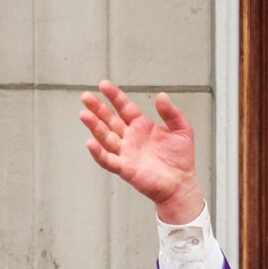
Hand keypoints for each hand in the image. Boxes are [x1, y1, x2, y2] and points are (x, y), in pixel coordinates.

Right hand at [79, 80, 202, 222]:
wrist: (182, 184)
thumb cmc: (181, 159)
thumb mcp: (183, 131)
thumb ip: (172, 113)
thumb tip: (162, 96)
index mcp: (142, 126)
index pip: (124, 107)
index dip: (114, 96)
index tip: (104, 84)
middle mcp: (130, 138)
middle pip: (110, 120)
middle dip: (98, 108)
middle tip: (86, 96)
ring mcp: (126, 152)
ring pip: (105, 137)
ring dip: (94, 126)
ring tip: (84, 114)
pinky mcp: (125, 168)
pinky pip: (108, 160)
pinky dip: (98, 153)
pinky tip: (91, 143)